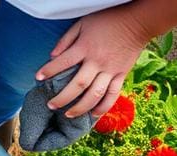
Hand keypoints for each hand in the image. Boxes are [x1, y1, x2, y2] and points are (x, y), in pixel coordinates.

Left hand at [35, 6, 150, 118]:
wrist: (138, 21)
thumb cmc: (108, 20)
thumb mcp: (83, 23)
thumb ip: (67, 39)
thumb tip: (52, 55)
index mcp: (86, 47)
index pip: (63, 62)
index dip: (49, 70)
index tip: (38, 78)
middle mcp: (97, 61)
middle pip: (78, 85)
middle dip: (62, 98)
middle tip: (51, 105)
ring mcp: (111, 70)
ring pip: (95, 94)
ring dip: (80, 108)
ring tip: (68, 114)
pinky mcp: (122, 75)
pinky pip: (113, 94)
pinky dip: (103, 107)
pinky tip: (93, 115)